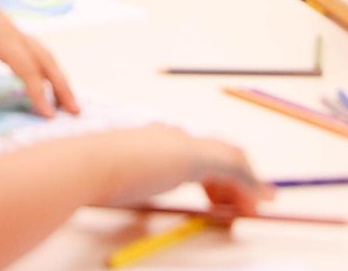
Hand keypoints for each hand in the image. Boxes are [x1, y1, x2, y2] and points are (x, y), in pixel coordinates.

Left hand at [0, 0, 77, 115]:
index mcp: (2, 39)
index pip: (27, 70)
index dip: (38, 93)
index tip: (49, 116)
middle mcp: (16, 35)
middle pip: (47, 61)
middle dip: (62, 86)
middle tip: (76, 112)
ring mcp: (17, 33)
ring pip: (45, 56)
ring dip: (58, 78)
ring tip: (67, 103)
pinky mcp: (13, 34)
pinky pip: (38, 52)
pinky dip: (48, 69)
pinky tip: (47, 85)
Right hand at [90, 125, 266, 215]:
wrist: (89, 164)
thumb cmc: (94, 178)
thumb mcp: (119, 185)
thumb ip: (136, 191)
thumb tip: (139, 209)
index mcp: (156, 142)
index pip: (195, 157)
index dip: (213, 179)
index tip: (220, 200)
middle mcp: (173, 138)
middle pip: (218, 156)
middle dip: (236, 182)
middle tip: (247, 205)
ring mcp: (184, 144)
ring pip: (230, 160)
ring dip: (246, 185)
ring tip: (255, 207)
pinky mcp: (194, 155)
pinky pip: (234, 169)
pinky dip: (251, 183)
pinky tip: (259, 199)